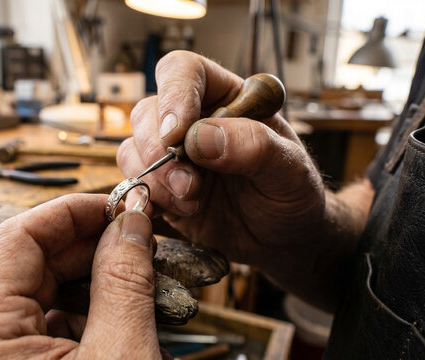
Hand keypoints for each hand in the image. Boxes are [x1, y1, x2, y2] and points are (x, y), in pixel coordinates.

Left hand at [0, 194, 163, 358]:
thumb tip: (132, 224)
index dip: (74, 211)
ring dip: (100, 284)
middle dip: (94, 247)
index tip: (119, 203)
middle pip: (34, 263)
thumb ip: (124, 283)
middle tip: (140, 237)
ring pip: (47, 294)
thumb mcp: (118, 356)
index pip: (19, 236)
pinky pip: (51, 326)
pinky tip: (129, 318)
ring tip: (144, 281)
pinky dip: (92, 318)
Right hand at [117, 50, 325, 271]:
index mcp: (225, 98)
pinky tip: (173, 213)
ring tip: (191, 205)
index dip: (174, 95)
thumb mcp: (290, 169)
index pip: (184, 71)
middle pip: (147, 111)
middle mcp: (192, 121)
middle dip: (159, 152)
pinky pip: (132, 184)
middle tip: (189, 186)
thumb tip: (200, 137)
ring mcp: (172, 155)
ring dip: (154, 179)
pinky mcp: (160, 188)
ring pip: (133, 148)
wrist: (283, 239)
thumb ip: (254, 147)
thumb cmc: (292, 194)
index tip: (177, 135)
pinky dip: (143, 199)